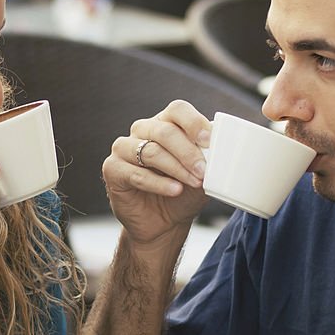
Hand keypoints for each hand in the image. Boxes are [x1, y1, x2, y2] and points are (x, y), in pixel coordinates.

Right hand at [103, 100, 211, 244]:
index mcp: (166, 123)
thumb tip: (221, 149)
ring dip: (176, 168)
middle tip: (203, 171)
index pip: (178, 110)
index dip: (194, 122)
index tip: (209, 141)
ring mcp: (124, 148)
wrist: (163, 223)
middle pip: (165, 131)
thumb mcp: (202, 175)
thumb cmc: (183, 193)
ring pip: (151, 151)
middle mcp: (143, 130)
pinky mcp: (113, 169)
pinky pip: (136, 173)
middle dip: (188, 152)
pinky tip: (175, 190)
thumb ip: (209, 159)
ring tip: (193, 182)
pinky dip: (159, 183)